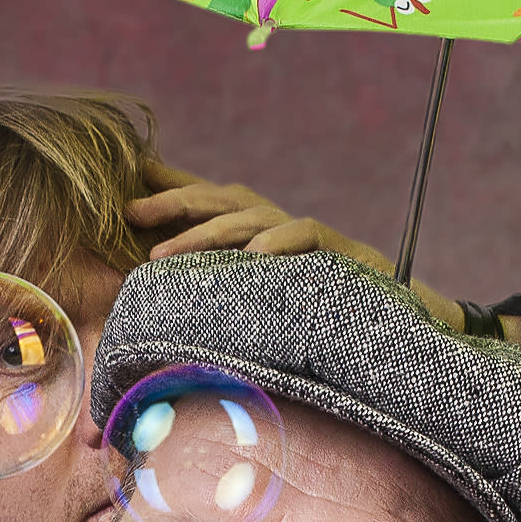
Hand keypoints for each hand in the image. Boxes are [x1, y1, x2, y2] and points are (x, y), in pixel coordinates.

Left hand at [124, 161, 468, 333]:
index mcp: (256, 237)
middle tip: (129, 214)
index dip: (167, 192)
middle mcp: (278, 229)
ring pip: (253, 218)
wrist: (400, 330)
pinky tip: (253, 255)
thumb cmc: (322, 325)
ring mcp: (309, 238)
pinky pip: (308, 234)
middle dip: (173, 202)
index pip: (207, 204)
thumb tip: (159, 325)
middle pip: (221, 200)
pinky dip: (279, 241)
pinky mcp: (341, 251)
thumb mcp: (258, 313)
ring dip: (207, 232)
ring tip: (164, 253)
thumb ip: (218, 306)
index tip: (120, 196)